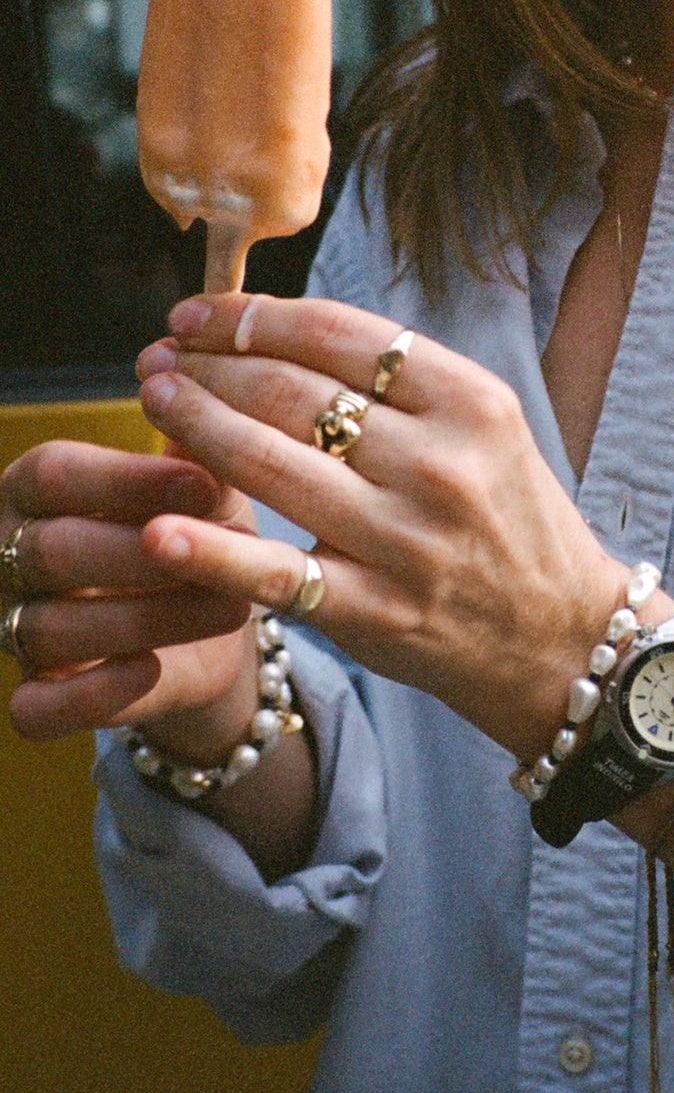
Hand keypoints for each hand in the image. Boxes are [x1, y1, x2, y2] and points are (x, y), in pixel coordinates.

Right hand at [2, 441, 258, 759]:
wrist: (221, 626)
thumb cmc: (205, 532)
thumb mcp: (209, 488)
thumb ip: (197, 446)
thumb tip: (193, 383)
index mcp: (36, 490)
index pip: (53, 473)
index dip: (128, 480)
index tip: (208, 486)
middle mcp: (8, 555)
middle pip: (53, 551)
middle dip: (150, 555)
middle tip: (234, 555)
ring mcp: (15, 627)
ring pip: (51, 628)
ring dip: (148, 618)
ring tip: (233, 606)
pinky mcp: (41, 696)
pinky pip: (36, 709)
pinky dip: (89, 695)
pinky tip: (147, 671)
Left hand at [133, 293, 673, 762]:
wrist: (563, 636)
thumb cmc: (513, 523)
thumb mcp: (488, 434)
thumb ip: (405, 387)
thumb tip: (283, 334)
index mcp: (473, 404)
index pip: (339, 335)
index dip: (252, 317)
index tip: (201, 317)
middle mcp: (441, 464)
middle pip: (293, 391)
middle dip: (208, 365)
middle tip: (160, 357)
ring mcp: (405, 539)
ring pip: (270, 462)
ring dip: (194, 423)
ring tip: (156, 399)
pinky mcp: (374, 608)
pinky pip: (276, 571)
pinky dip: (212, 551)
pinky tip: (160, 530)